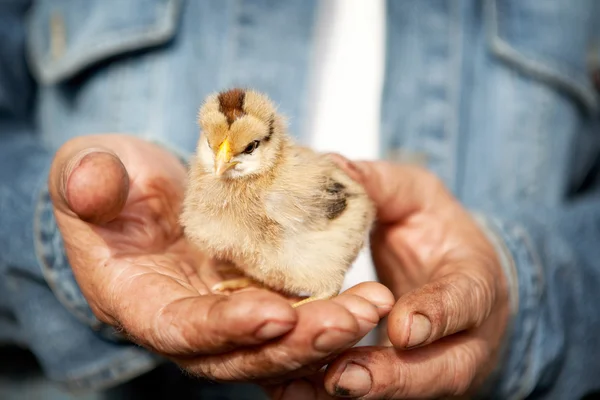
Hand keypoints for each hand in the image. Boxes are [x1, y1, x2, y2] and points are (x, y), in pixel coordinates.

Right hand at [48, 134, 394, 383]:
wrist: (143, 191)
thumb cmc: (112, 182)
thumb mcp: (88, 169)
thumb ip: (86, 179)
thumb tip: (91, 184)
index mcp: (138, 301)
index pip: (179, 330)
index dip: (224, 329)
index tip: (275, 316)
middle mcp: (186, 320)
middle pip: (242, 352)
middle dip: (297, 342)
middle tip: (351, 318)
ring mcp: (224, 310)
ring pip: (277, 341)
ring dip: (327, 331)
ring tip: (373, 306)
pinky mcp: (253, 292)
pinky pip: (293, 312)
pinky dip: (328, 309)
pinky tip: (367, 295)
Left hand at [272, 158, 509, 398]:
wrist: (451, 273)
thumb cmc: (434, 232)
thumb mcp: (417, 197)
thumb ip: (381, 186)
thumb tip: (331, 167)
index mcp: (475, 282)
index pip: (465, 301)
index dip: (438, 314)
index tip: (404, 327)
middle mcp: (465, 336)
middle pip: (442, 371)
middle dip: (392, 378)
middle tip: (344, 377)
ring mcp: (438, 365)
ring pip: (407, 391)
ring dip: (357, 392)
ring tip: (306, 389)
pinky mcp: (406, 377)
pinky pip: (375, 392)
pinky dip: (333, 394)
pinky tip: (294, 389)